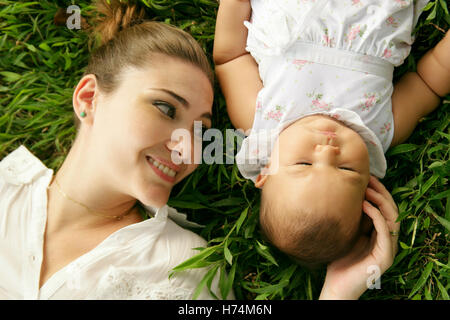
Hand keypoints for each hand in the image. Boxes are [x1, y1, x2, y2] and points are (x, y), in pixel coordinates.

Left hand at [319, 176, 399, 299]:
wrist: (337, 286)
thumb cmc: (338, 259)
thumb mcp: (344, 233)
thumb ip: (349, 217)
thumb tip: (341, 194)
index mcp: (379, 234)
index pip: (385, 207)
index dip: (378, 191)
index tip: (367, 177)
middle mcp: (387, 239)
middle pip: (392, 209)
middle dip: (381, 192)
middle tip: (369, 178)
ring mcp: (388, 248)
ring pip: (392, 217)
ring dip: (380, 200)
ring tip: (366, 189)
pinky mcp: (385, 256)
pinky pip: (385, 231)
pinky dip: (377, 215)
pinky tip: (364, 205)